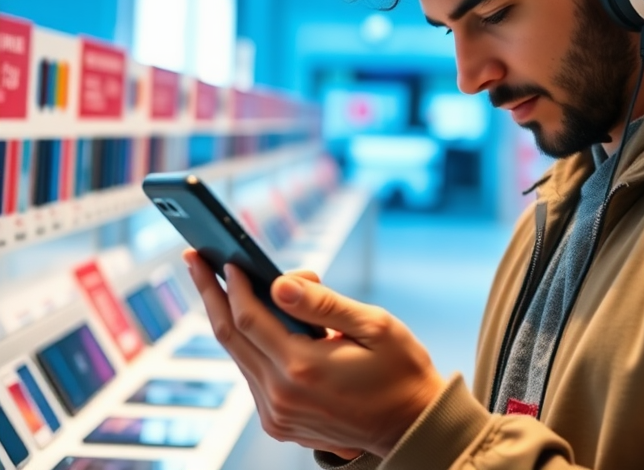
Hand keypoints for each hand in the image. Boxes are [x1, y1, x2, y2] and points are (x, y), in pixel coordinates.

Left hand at [183, 249, 445, 458]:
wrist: (410, 425)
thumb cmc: (399, 369)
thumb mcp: (375, 325)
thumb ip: (324, 303)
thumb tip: (280, 283)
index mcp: (303, 368)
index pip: (249, 318)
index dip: (234, 284)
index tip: (226, 257)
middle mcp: (280, 396)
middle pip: (231, 336)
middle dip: (210, 293)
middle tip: (194, 258)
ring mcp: (276, 415)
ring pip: (238, 357)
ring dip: (227, 318)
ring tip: (220, 283)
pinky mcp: (278, 424)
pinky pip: (252, 376)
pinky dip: (247, 344)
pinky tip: (251, 320)